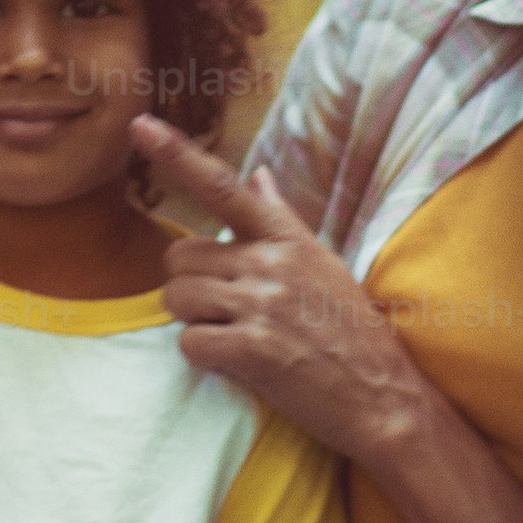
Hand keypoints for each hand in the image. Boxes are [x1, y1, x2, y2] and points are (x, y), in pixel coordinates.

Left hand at [133, 115, 432, 462]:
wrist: (384, 397)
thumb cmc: (351, 331)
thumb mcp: (323, 264)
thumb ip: (282, 221)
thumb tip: (258, 174)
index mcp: (287, 238)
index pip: (223, 187)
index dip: (176, 154)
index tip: (138, 125)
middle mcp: (272, 263)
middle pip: (179, 256)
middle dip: (188, 285)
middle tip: (225, 310)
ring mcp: (262, 304)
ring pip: (177, 298)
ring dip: (194, 322)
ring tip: (236, 335)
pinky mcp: (253, 349)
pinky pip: (189, 342)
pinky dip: (205, 357)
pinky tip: (239, 362)